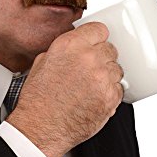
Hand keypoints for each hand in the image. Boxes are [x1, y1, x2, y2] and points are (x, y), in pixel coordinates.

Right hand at [6, 22, 123, 156]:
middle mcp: (89, 58)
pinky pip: (119, 88)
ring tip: (89, 86)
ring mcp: (103, 78)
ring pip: (117, 69)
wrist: (42, 127)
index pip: (99, 29)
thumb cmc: (38, 99)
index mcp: (70, 45)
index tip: (95, 42)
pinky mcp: (111, 98)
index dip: (96, 37)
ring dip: (107, 75)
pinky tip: (93, 97)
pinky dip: (109, 92)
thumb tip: (75, 46)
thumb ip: (63, 49)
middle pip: (110, 48)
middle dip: (101, 57)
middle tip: (88, 69)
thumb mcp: (42, 62)